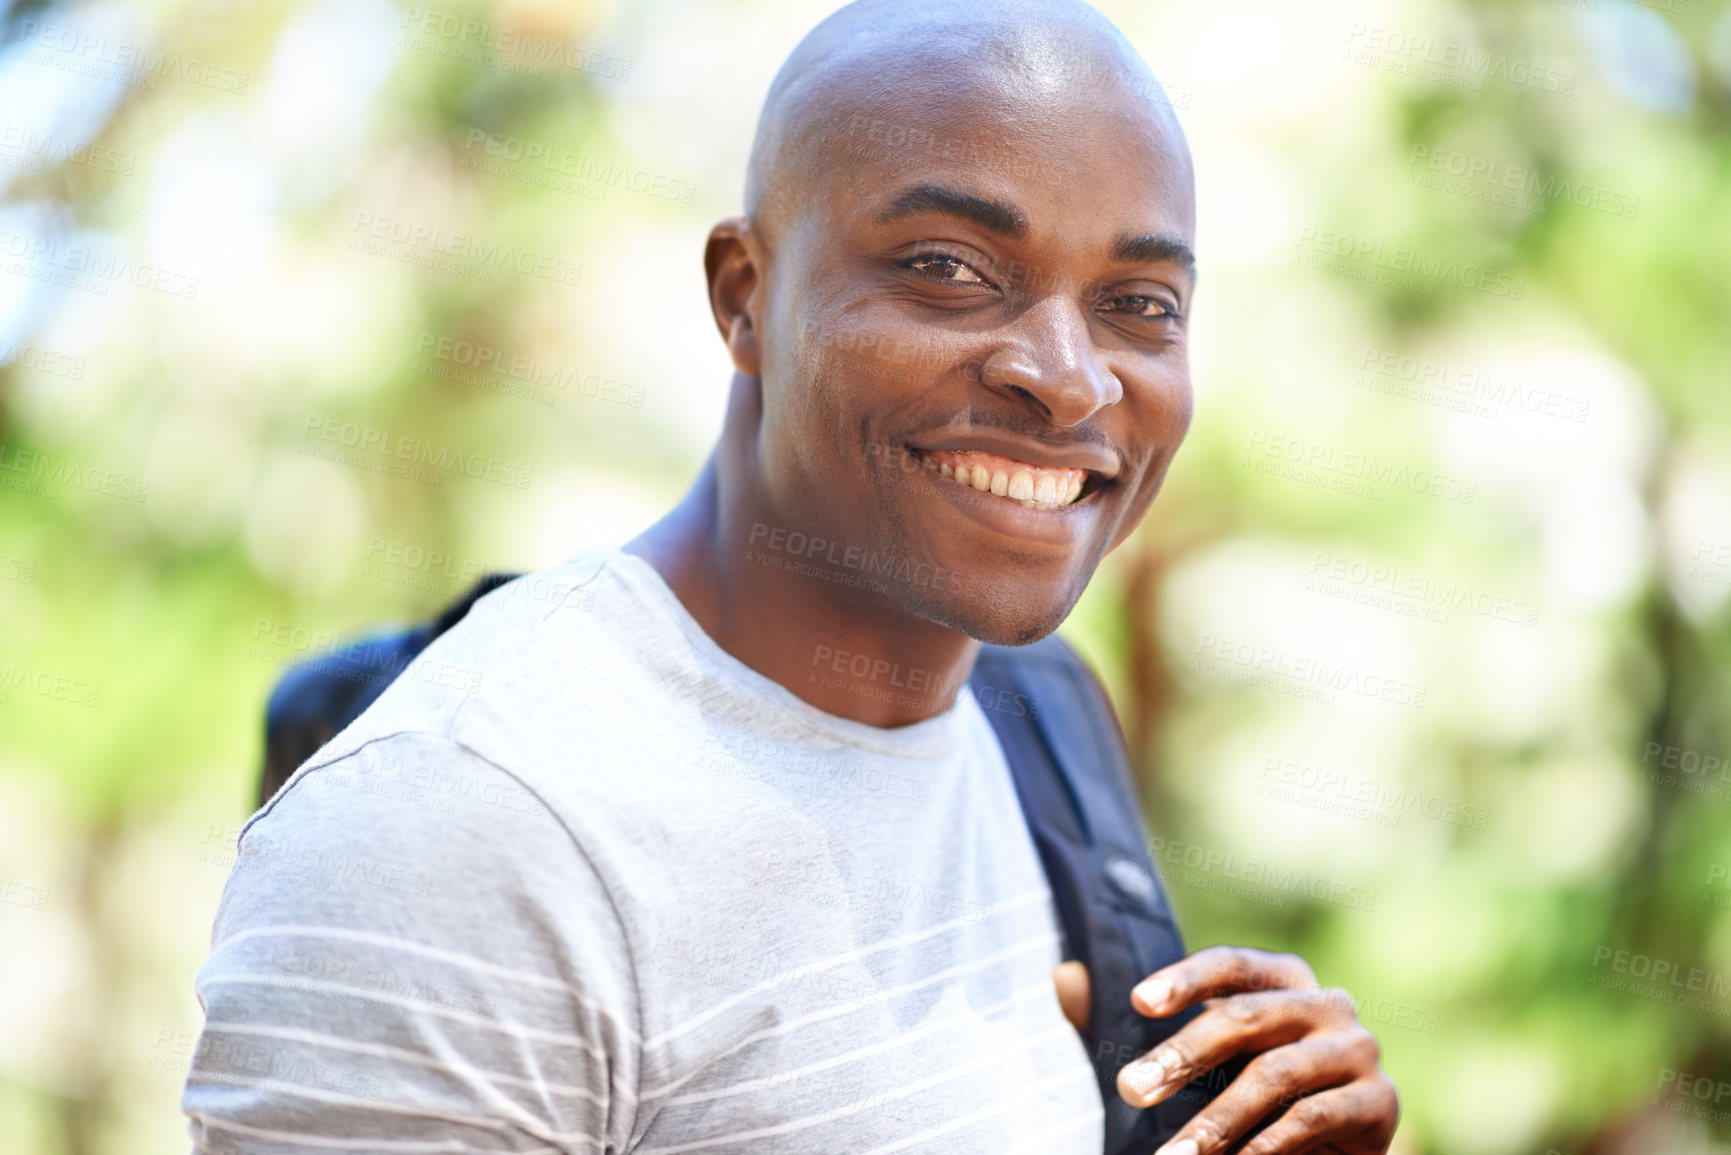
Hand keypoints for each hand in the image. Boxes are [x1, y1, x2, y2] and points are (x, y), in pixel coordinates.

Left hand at [1115, 945, 1397, 1154]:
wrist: (1332, 1153)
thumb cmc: (1250, 1093)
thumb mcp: (1195, 1058)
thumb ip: (1133, 1021)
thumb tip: (1062, 977)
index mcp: (1284, 978)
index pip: (1232, 963)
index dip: (1185, 978)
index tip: (1136, 1004)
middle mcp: (1328, 1002)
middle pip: (1246, 1017)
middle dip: (1181, 1055)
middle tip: (1127, 1090)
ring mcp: (1359, 1049)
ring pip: (1275, 1074)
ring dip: (1215, 1120)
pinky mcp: (1380, 1102)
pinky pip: (1313, 1117)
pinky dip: (1266, 1144)